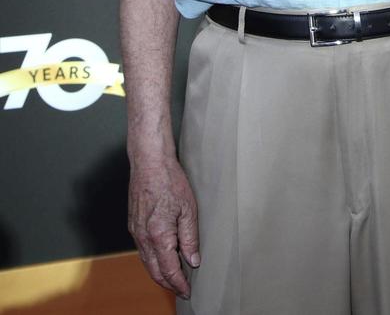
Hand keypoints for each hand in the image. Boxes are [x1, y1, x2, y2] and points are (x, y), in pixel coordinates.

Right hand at [128, 156, 199, 298]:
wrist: (149, 162)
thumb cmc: (170, 180)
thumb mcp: (188, 209)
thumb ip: (190, 238)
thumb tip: (193, 260)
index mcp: (159, 236)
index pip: (169, 270)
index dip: (179, 284)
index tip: (188, 291)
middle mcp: (143, 238)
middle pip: (155, 271)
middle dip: (169, 284)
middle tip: (182, 289)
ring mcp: (136, 231)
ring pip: (147, 262)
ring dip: (160, 273)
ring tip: (174, 278)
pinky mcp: (133, 224)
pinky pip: (142, 250)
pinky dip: (152, 260)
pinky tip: (161, 257)